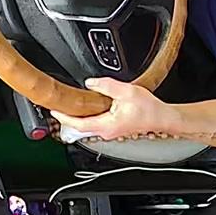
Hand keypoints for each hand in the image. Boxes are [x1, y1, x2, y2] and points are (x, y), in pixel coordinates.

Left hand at [50, 78, 179, 139]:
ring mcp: (109, 131)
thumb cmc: (148, 109)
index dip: (64, 118)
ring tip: (67, 107)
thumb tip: (90, 83)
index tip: (54, 110)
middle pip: (79, 127)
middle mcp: (106, 131)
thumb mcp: (126, 91)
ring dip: (76, 117)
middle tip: (56, 107)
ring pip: (87, 126)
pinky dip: (86, 117)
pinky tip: (85, 108)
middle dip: (66, 118)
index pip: (78, 124)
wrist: (162, 117)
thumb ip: (106, 86)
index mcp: (106, 125)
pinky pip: (95, 124)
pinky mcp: (113, 128)